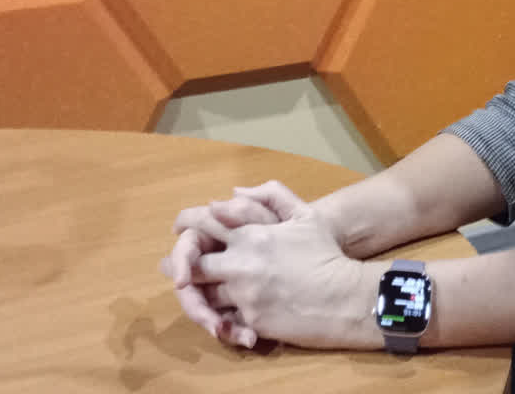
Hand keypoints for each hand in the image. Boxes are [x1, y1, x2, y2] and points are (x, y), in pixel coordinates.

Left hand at [165, 181, 376, 349]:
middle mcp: (242, 262)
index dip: (187, 222)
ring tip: (189, 291)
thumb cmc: (325, 253)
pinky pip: (222, 318)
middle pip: (193, 264)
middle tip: (171, 266)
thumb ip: (271, 195)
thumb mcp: (305, 215)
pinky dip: (217, 316)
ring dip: (195, 293)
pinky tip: (215, 314)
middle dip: (179, 264)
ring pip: (203, 295)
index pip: (206, 222)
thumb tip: (233, 193)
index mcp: (252, 233)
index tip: (179, 226)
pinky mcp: (250, 320)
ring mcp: (244, 294)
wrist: (344, 296)